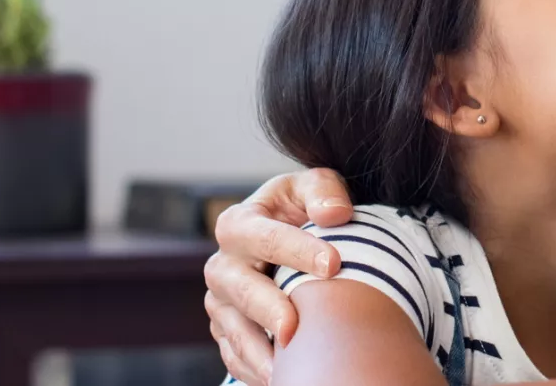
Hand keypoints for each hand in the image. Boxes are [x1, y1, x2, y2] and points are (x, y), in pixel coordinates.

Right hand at [204, 169, 355, 384]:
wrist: (287, 243)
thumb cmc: (302, 212)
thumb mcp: (311, 189)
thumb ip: (323, 191)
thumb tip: (335, 213)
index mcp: (239, 224)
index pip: (264, 236)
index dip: (298, 250)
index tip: (333, 264)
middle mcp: (222, 265)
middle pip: (239, 289)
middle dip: (267, 308)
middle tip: (295, 326)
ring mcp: (220, 303)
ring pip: (233, 330)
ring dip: (258, 350)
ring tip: (286, 368)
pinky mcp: (226, 333)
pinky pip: (234, 357)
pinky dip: (254, 369)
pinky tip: (281, 376)